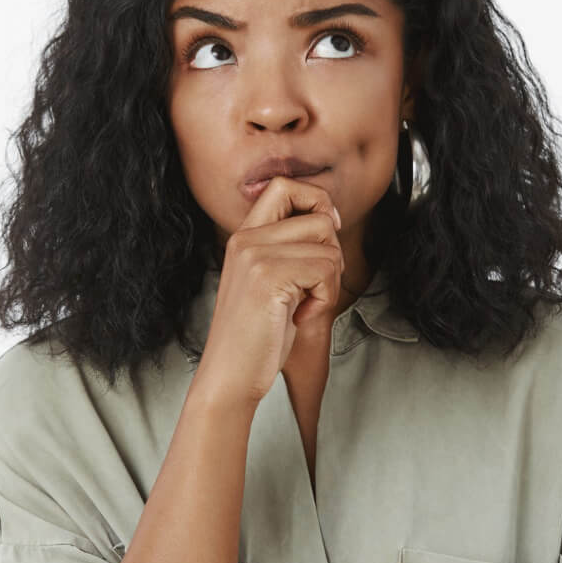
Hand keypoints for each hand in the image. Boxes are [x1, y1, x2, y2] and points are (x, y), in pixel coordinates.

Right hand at [192, 174, 342, 408]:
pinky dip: (324, 299)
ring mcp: (255, 255)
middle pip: (318, 215)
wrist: (230, 376)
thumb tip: (330, 218)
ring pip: (329, 246)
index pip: (284, 185)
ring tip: (303, 305)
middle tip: (313, 286)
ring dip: (329, 282)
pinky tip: (300, 316)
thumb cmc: (258, 336)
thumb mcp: (272, 281)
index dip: (316, 202)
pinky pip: (326, 270)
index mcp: (244, 236)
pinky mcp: (268, 277)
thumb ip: (290, 248)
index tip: (325, 235)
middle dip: (332, 251)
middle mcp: (246, 239)